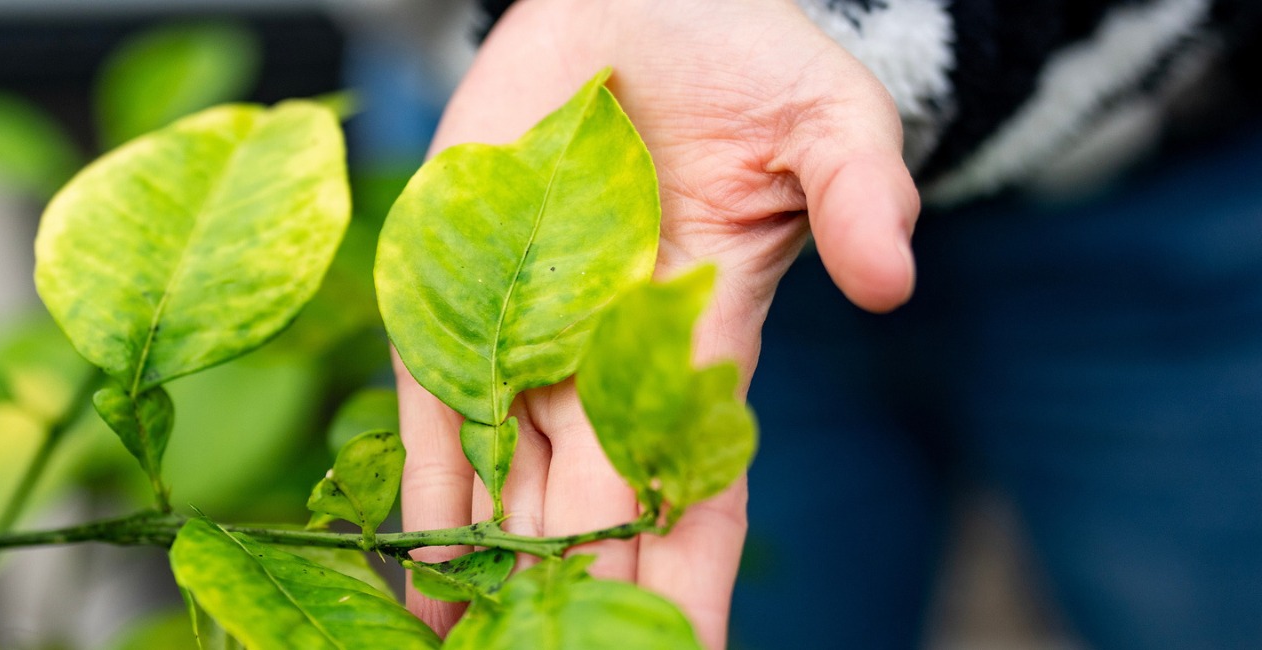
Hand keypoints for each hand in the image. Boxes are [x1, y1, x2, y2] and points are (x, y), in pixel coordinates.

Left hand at [397, 0, 919, 645]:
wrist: (637, 3)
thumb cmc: (746, 63)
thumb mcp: (828, 121)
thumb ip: (860, 196)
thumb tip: (891, 280)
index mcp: (703, 345)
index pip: (702, 491)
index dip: (692, 581)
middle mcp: (610, 366)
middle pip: (598, 518)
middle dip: (587, 610)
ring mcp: (529, 338)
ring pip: (513, 488)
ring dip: (501, 580)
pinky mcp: (454, 297)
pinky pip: (439, 409)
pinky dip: (432, 492)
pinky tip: (427, 580)